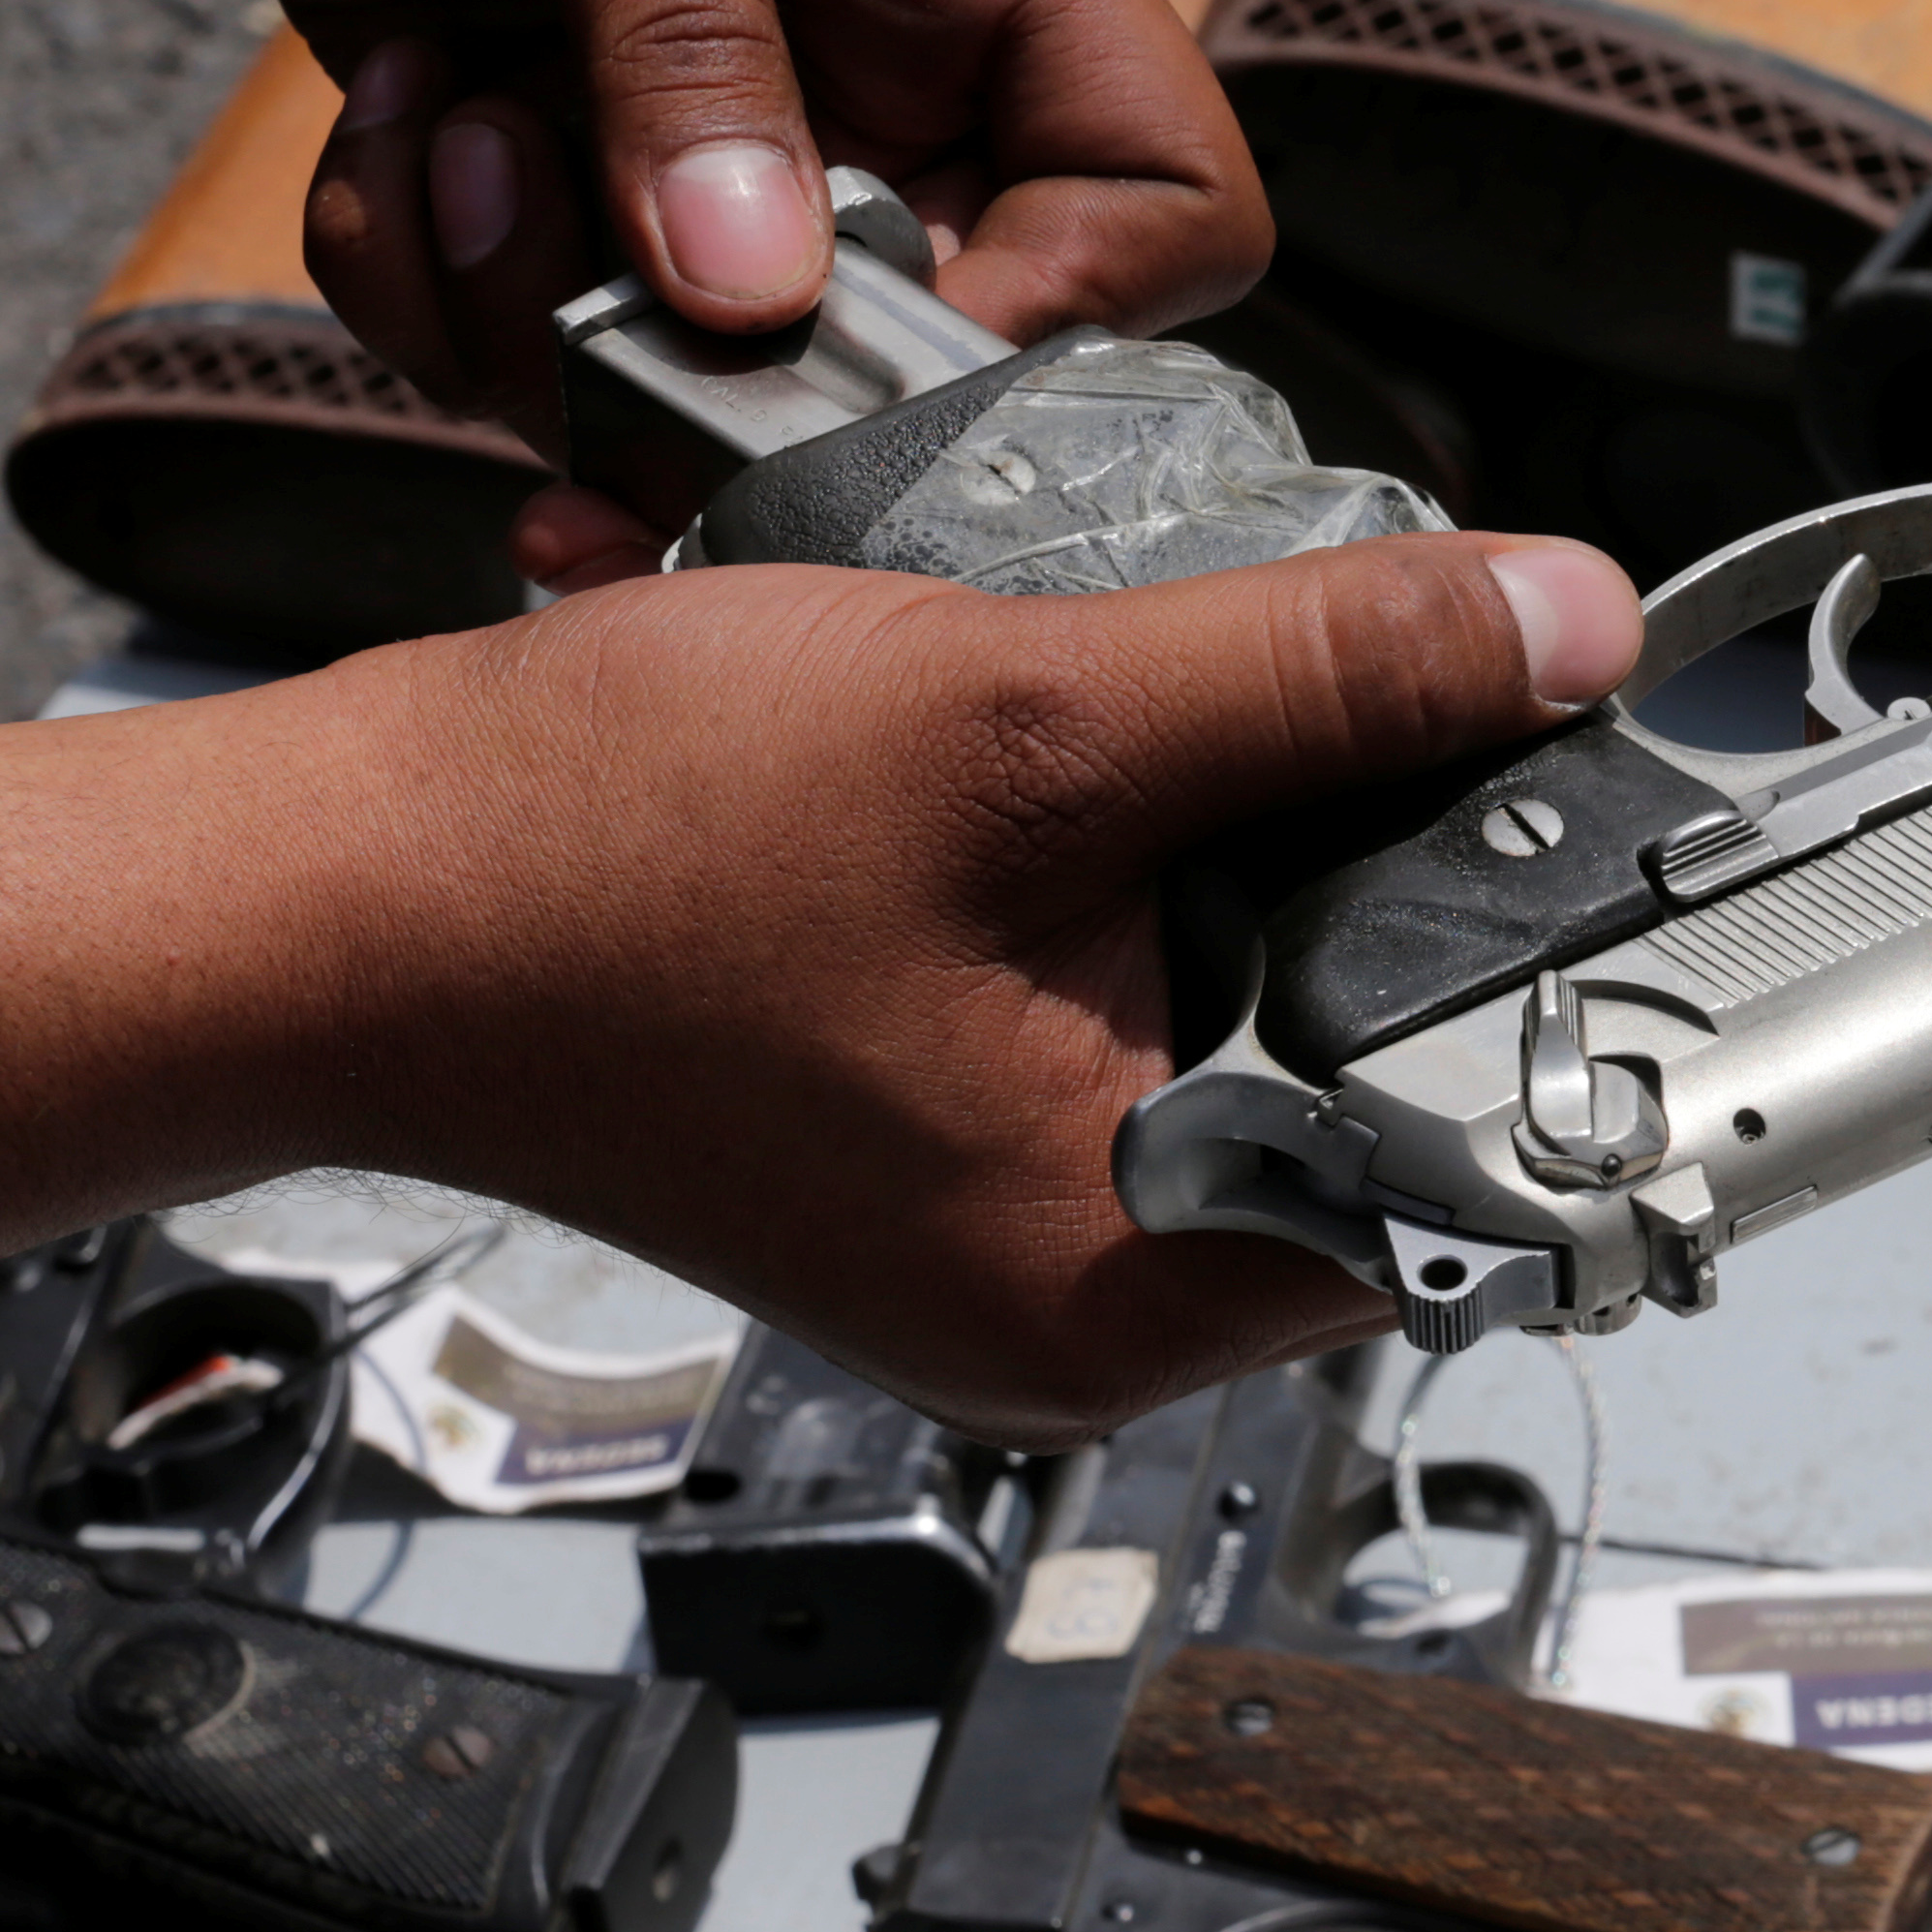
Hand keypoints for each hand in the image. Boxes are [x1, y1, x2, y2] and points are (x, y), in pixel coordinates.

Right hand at [0, 533, 1644, 1444]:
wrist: (333, 890)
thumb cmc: (601, 851)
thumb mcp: (1024, 715)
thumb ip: (1323, 675)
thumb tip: (1564, 628)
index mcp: (1127, 1275)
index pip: (1467, 1160)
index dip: (1548, 966)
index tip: (1598, 802)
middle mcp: (1080, 1303)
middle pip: (1367, 1085)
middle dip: (1398, 884)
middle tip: (1414, 701)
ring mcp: (1000, 1238)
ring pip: (1244, 1033)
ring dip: (1262, 864)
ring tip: (1239, 712)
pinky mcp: (935, 1153)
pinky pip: (1124, 1021)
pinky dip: (1145, 885)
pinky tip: (1109, 761)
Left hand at [187, 0, 1266, 449]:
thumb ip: (683, 27)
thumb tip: (748, 295)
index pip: (1160, 203)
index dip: (1063, 323)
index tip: (865, 347)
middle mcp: (864, 61)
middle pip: (900, 351)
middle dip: (721, 381)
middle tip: (578, 344)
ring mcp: (693, 121)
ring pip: (674, 375)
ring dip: (525, 318)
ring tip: (450, 121)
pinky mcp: (534, 147)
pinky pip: (500, 326)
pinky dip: (417, 267)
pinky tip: (395, 101)